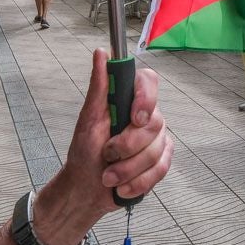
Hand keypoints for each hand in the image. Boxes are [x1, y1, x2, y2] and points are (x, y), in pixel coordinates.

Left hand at [57, 48, 173, 217]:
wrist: (85, 190)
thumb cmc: (83, 154)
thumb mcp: (88, 120)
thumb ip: (99, 88)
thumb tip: (101, 54)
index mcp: (127, 101)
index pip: (150, 82)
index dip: (146, 98)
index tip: (133, 118)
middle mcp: (145, 116)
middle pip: (154, 123)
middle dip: (127, 146)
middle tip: (107, 155)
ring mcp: (156, 140)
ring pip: (156, 151)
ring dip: (128, 169)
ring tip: (109, 176)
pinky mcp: (161, 162)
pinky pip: (161, 169)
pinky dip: (138, 182)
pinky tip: (123, 186)